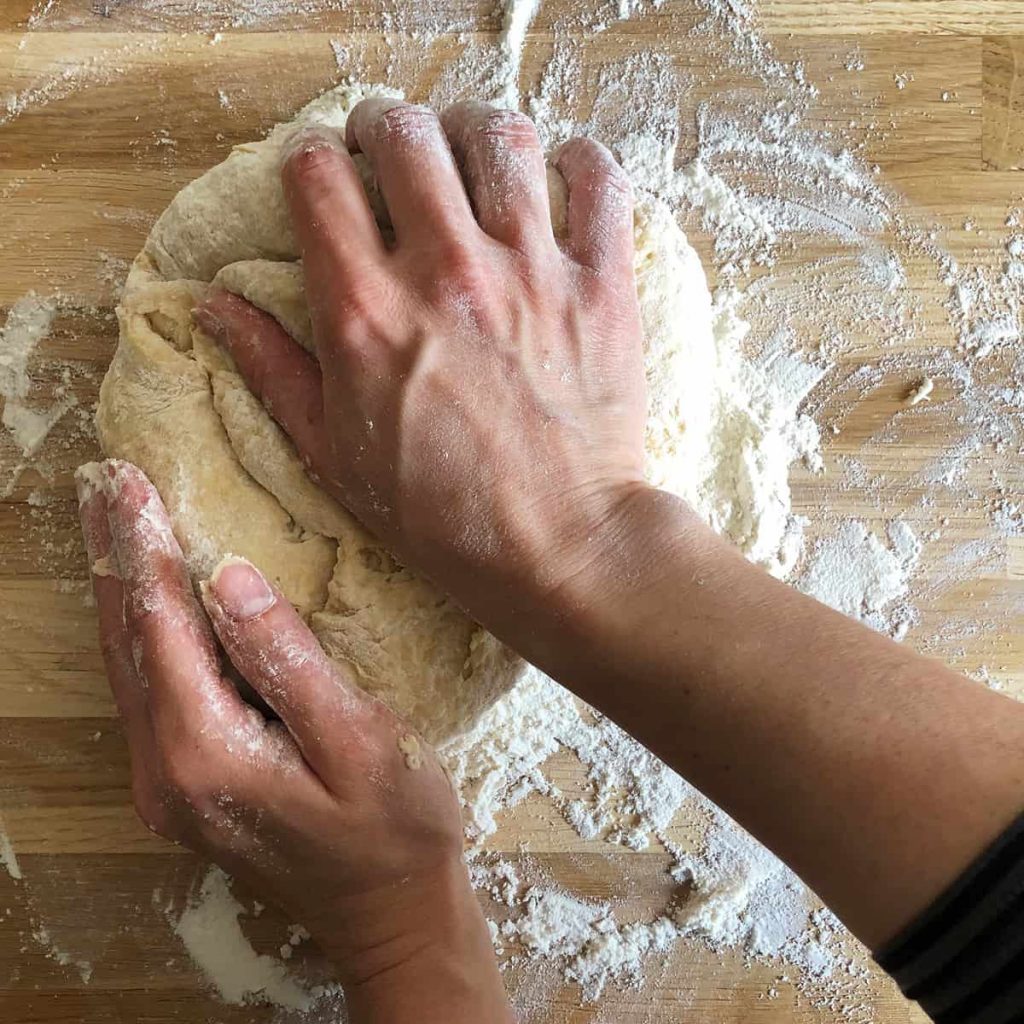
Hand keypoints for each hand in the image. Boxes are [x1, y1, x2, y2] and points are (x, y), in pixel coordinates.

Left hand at [77, 459, 511, 1022]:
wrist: (391, 915)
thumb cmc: (394, 830)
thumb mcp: (360, 743)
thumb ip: (290, 664)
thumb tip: (230, 580)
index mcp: (205, 753)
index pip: (160, 628)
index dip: (146, 550)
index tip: (130, 481)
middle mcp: (164, 771)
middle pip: (126, 643)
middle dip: (115, 558)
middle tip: (104, 484)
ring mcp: (166, 784)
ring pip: (128, 667)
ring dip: (120, 590)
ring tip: (114, 523)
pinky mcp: (183, 785)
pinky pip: (147, 692)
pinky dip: (141, 632)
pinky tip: (147, 598)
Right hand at [195, 99, 659, 636]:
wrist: (559, 550)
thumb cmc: (441, 516)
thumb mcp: (333, 455)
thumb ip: (273, 370)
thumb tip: (215, 307)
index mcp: (366, 311)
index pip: (317, 173)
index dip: (312, 161)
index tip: (327, 179)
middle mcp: (445, 274)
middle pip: (404, 133)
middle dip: (386, 129)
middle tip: (394, 157)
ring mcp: (531, 273)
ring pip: (499, 138)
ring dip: (476, 133)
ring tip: (473, 161)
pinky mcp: (602, 287)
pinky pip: (598, 180)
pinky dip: (579, 163)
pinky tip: (559, 182)